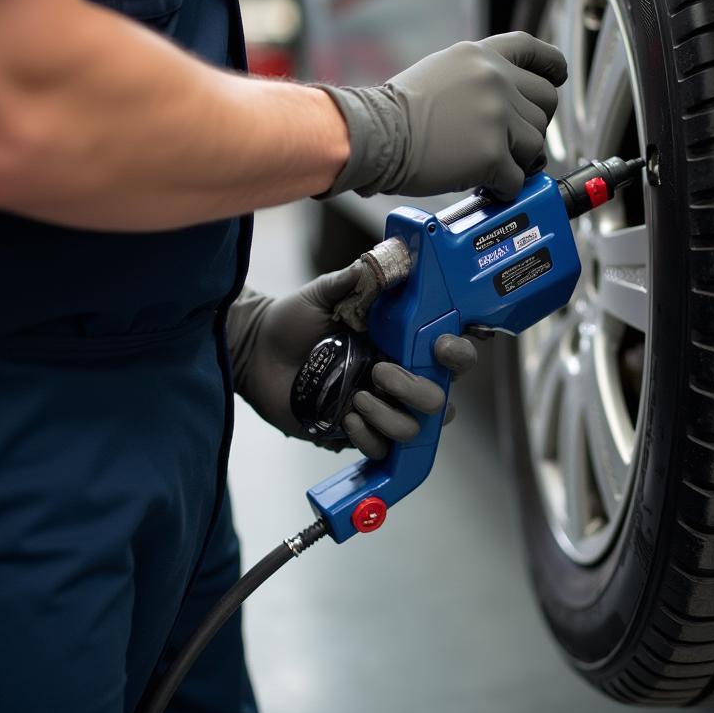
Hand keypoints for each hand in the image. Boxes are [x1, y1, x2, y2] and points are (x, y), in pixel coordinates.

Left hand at [227, 265, 477, 458]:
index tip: (440, 345)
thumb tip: (384, 261)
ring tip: (357, 398)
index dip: (459, 354)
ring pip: (415, 430)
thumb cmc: (294, 319)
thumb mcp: (324, 292)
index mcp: (402, 342)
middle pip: (440, 399)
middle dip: (417, 390)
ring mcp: (380, 408)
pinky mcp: (355, 434)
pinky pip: (382, 451)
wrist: (255, 350)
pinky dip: (369, 437)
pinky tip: (345, 416)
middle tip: (380, 372)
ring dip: (391, 417)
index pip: (451, 355)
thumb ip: (355, 279)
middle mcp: (399, 377)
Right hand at [320, 31, 566, 200]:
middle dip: (533, 125)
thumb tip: (505, 99)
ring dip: (519, 159)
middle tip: (512, 141)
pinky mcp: (492, 154)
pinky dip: (505, 187)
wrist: (375, 135)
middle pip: (546, 103)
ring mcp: (496, 116)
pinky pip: (518, 177)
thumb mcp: (441, 71)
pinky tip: (487, 184)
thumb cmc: (395, 112)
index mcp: (482, 56)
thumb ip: (478, 77)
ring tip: (492, 164)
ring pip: (536, 143)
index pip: (534, 51)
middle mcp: (495, 80)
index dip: (551, 68)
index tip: (556, 79)